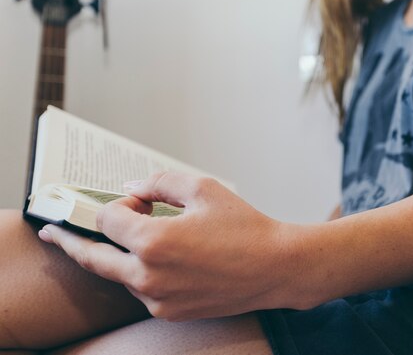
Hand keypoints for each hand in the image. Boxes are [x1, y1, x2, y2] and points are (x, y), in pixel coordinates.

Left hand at [39, 172, 296, 320]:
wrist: (276, 268)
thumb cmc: (245, 227)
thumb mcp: (203, 188)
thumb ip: (160, 182)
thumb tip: (135, 187)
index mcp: (154, 242)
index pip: (109, 218)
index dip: (120, 202)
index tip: (138, 199)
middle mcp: (149, 276)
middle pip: (94, 257)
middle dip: (71, 241)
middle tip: (53, 233)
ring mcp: (158, 299)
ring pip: (120, 273)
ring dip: (120, 254)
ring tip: (137, 237)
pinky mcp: (169, 312)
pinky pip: (141, 290)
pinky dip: (140, 272)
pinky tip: (161, 259)